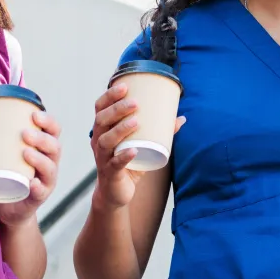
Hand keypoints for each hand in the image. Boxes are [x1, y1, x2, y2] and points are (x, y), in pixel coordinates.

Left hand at [0, 110, 61, 226]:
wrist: (11, 209)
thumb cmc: (7, 177)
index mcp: (43, 149)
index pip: (54, 131)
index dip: (49, 121)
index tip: (34, 114)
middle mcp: (49, 164)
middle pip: (54, 147)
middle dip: (42, 138)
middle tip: (24, 134)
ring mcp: (46, 182)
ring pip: (50, 168)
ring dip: (40, 159)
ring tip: (25, 153)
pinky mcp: (39, 198)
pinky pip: (42, 191)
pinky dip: (38, 187)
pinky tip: (32, 182)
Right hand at [88, 81, 183, 210]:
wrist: (115, 193)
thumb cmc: (128, 163)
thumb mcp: (142, 145)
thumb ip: (160, 132)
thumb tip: (181, 118)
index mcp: (103, 130)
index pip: (100, 108)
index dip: (109, 96)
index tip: (125, 86)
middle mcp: (98, 141)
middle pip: (101, 120)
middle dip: (117, 109)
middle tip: (135, 103)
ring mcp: (102, 158)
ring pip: (106, 140)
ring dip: (120, 129)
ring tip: (136, 121)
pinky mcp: (110, 173)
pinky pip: (114, 164)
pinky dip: (124, 156)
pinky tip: (133, 150)